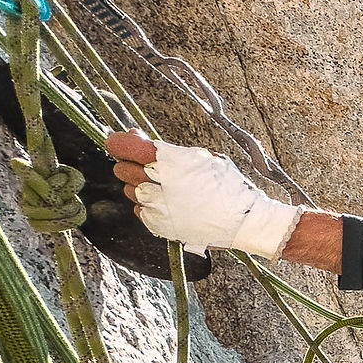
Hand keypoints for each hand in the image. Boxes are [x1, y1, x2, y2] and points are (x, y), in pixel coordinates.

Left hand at [105, 130, 303, 257]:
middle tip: (152, 168)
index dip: (118, 143)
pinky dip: (151, 206)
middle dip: (132, 165)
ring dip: (143, 187)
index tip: (118, 142)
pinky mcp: (158, 225)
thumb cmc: (228, 186)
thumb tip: (137, 137)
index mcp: (168, 161)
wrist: (245, 221)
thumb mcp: (202, 157)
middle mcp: (157, 184)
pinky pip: (141, 211)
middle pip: (122, 169)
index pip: (124, 146)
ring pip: (131, 191)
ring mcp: (155, 207)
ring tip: (168, 189)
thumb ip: (167, 148)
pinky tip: (171, 205)